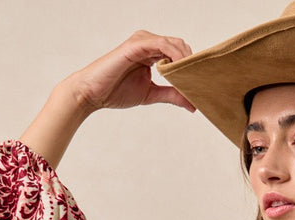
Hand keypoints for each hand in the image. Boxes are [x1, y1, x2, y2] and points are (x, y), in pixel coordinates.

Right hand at [71, 30, 194, 113]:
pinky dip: (173, 55)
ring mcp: (143, 42)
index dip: (191, 66)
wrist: (93, 93)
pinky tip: (178, 70)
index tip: (201, 83)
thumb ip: (171, 95)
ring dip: (186, 60)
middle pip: (181, 46)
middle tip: (200, 82)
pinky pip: (161, 45)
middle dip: (192, 63)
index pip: (179, 54)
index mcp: (152, 53)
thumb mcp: (151, 94)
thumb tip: (193, 104)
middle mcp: (149, 43)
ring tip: (191, 78)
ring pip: (174, 43)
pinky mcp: (136, 44)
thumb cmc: (116, 91)